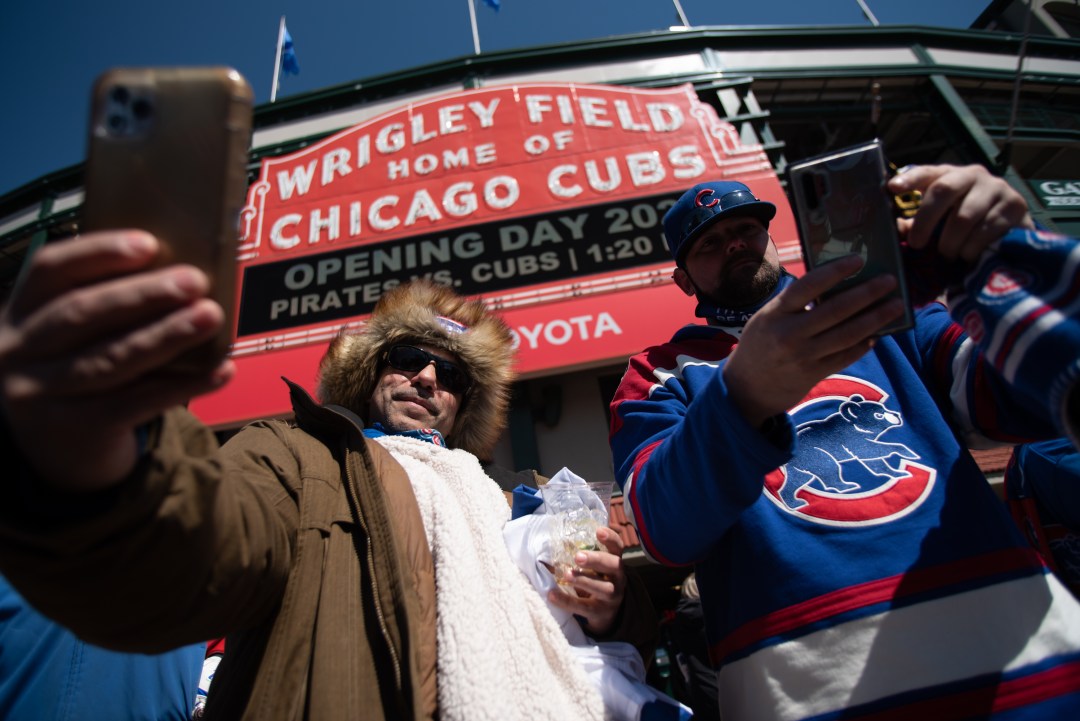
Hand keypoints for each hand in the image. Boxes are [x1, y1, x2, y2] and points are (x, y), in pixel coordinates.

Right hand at [0, 231, 233, 490]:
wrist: (56, 453)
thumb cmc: (79, 372)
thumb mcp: (72, 336)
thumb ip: (109, 304)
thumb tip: (181, 271)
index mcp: (20, 310)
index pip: (51, 268)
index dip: (99, 252)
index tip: (149, 243)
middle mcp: (20, 350)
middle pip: (82, 312)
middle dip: (143, 294)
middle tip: (195, 280)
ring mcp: (40, 393)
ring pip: (111, 358)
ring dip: (167, 335)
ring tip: (211, 316)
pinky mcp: (74, 429)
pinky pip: (137, 403)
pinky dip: (183, 385)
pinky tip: (219, 369)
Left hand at [546, 525, 626, 635]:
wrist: (605, 613)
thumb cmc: (595, 582)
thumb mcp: (592, 569)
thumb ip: (577, 557)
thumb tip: (548, 546)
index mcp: (614, 562)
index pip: (617, 547)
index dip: (610, 538)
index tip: (598, 531)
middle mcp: (618, 578)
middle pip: (614, 565)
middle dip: (596, 560)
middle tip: (578, 557)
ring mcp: (612, 596)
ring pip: (603, 588)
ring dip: (584, 580)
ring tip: (567, 575)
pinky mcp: (600, 613)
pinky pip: (584, 607)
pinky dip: (567, 601)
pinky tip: (552, 595)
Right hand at [723, 255, 904, 427]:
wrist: (745, 388)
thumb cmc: (759, 344)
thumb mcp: (767, 317)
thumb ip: (794, 303)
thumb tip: (835, 284)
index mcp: (775, 313)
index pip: (809, 285)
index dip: (835, 271)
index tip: (858, 260)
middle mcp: (789, 334)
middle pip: (836, 310)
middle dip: (867, 293)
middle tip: (889, 280)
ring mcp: (803, 356)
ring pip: (848, 334)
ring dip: (876, 318)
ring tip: (895, 306)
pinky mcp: (814, 374)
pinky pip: (846, 356)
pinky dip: (864, 344)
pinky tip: (877, 334)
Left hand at [887, 164, 1033, 262]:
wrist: (1011, 230)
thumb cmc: (965, 226)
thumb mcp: (940, 221)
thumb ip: (918, 223)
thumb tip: (898, 229)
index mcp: (950, 175)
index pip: (928, 172)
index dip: (910, 179)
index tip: (893, 188)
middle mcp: (974, 175)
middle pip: (943, 189)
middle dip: (925, 221)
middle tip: (917, 244)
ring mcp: (997, 188)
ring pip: (963, 217)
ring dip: (951, 242)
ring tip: (948, 254)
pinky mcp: (1016, 205)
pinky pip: (986, 230)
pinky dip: (971, 248)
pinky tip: (969, 254)